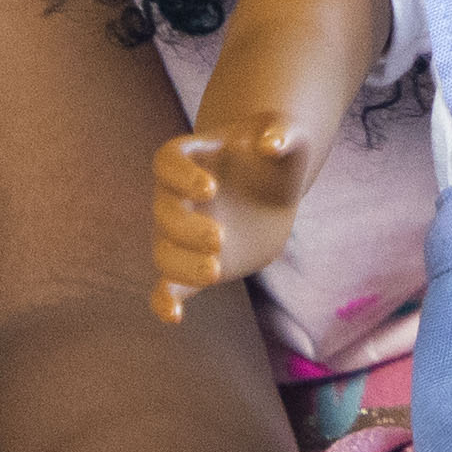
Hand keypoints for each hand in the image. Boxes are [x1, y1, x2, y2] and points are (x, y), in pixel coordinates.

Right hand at [147, 121, 306, 325]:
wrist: (274, 188)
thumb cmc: (275, 153)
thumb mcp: (287, 136)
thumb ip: (280, 134)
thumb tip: (271, 143)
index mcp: (191, 157)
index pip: (167, 162)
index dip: (181, 176)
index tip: (210, 188)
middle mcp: (176, 195)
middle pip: (164, 213)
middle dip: (187, 229)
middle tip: (220, 237)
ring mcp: (181, 232)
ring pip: (164, 252)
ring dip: (182, 265)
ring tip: (215, 270)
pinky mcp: (194, 263)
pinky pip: (168, 285)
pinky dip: (164, 301)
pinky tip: (174, 317)